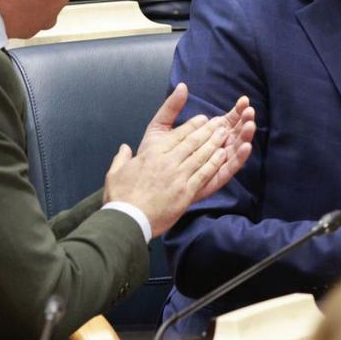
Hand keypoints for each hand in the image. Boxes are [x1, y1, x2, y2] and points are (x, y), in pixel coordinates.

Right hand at [103, 83, 253, 236]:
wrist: (128, 220)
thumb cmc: (120, 197)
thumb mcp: (115, 173)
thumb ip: (121, 158)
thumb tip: (124, 148)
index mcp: (152, 154)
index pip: (177, 135)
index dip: (192, 125)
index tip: (202, 119)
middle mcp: (167, 162)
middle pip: (192, 142)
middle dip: (208, 130)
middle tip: (220, 122)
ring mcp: (178, 177)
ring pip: (201, 155)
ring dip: (215, 143)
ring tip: (225, 134)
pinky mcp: (186, 193)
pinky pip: (204, 174)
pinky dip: (214, 163)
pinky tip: (222, 155)